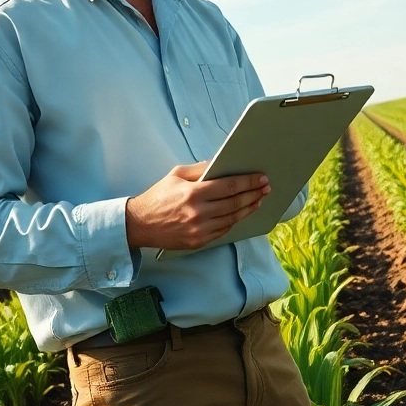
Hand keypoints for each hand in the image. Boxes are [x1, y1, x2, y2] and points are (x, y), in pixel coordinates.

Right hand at [124, 162, 270, 250]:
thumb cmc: (158, 197)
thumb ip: (200, 169)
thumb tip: (220, 164)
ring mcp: (199, 229)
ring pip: (232, 218)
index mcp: (193, 193)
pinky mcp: (198, 241)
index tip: (261, 178)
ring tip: (258, 200)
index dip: (248, 182)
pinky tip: (241, 213)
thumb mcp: (176, 175)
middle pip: (235, 203)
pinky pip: (223, 230)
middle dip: (254, 194)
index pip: (229, 186)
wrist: (139, 224)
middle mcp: (198, 212)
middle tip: (266, 188)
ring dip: (249, 208)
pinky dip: (234, 221)